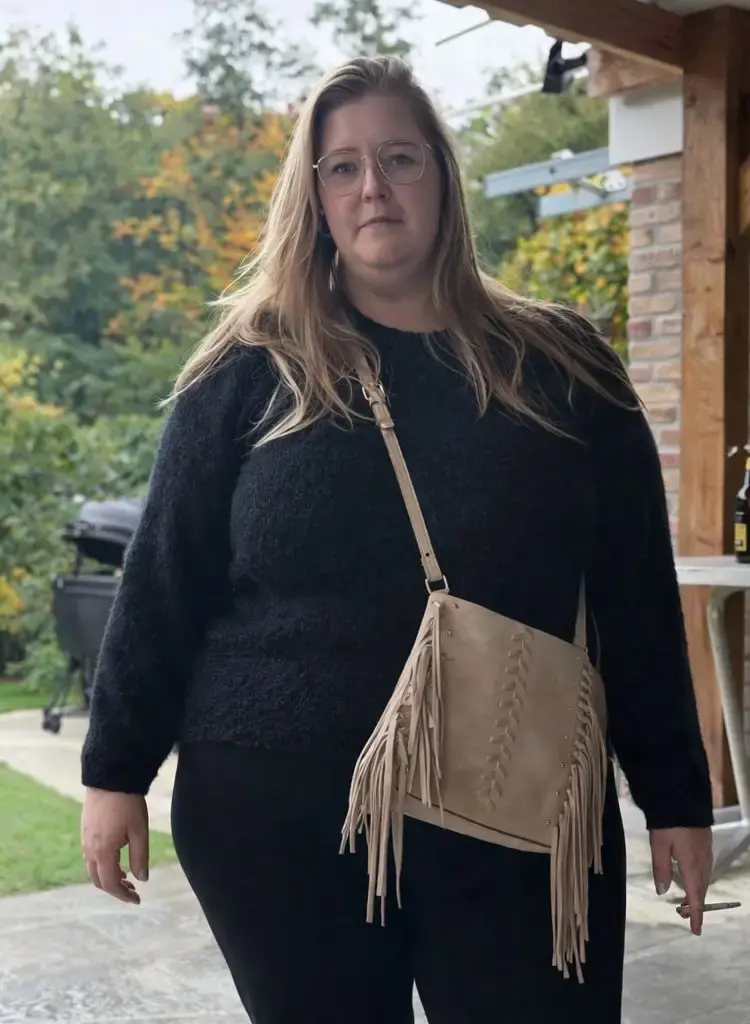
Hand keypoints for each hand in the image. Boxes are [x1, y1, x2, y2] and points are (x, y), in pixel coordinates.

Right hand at [81, 788, 149, 904]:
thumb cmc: (128, 803)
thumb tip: (142, 879)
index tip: (138, 899)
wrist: (109, 778)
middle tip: (133, 890)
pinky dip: (102, 865)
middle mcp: (90, 849)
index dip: (123, 895)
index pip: (110, 883)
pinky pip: (90, 857)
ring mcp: (85, 840)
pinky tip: (117, 859)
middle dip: (115, 889)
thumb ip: (140, 857)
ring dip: (108, 877)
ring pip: (93, 869)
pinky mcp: (85, 831)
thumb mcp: (139, 831)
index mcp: (103, 851)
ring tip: (127, 876)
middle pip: (98, 880)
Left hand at [650, 826, 712, 934]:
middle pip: (701, 889)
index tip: (696, 931)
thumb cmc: (668, 822)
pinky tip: (693, 879)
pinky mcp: (705, 844)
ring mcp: (706, 852)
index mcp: (691, 865)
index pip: (695, 896)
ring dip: (697, 893)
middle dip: (696, 905)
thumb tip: (663, 892)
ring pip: (704, 879)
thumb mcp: (659, 845)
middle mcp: (703, 861)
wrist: (682, 798)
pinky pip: (705, 869)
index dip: (696, 915)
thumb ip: (661, 869)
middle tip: (686, 917)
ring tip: (688, 902)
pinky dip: (700, 880)